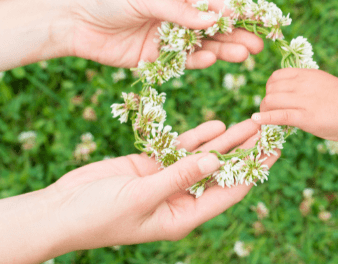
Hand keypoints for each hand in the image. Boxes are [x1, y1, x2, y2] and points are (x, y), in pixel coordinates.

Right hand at [47, 120, 279, 252]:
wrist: (61, 209)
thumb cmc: (98, 215)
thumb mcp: (141, 196)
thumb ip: (179, 176)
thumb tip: (217, 161)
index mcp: (184, 216)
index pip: (230, 190)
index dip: (255, 169)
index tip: (275, 150)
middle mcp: (181, 199)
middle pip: (223, 171)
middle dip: (247, 151)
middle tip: (270, 128)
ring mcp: (168, 180)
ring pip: (205, 156)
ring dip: (227, 140)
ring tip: (252, 121)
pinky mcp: (152, 165)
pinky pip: (181, 148)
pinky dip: (198, 136)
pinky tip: (218, 124)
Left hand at [62, 0, 263, 68]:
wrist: (72, 21)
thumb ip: (178, 12)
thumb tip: (214, 20)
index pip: (212, 5)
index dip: (237, 13)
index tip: (260, 20)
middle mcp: (174, 18)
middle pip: (212, 29)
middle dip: (235, 36)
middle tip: (257, 46)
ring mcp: (166, 39)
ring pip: (201, 47)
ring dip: (222, 50)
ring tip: (242, 55)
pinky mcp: (154, 59)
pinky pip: (181, 62)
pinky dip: (196, 61)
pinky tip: (210, 59)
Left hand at [251, 68, 337, 141]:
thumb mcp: (323, 83)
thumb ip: (307, 85)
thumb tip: (290, 91)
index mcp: (308, 74)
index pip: (277, 75)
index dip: (270, 87)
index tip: (274, 96)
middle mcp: (303, 84)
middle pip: (271, 88)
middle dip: (267, 99)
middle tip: (271, 110)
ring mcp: (304, 101)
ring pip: (271, 100)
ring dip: (265, 109)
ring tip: (267, 117)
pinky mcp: (305, 117)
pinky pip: (279, 115)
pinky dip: (264, 117)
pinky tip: (257, 119)